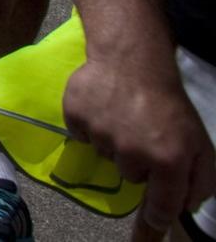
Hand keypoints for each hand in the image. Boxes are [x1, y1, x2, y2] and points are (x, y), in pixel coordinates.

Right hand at [64, 57, 215, 228]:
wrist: (132, 59)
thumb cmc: (169, 103)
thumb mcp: (200, 142)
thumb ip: (201, 180)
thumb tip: (186, 206)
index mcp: (168, 161)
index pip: (161, 207)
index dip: (158, 216)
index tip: (154, 218)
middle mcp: (133, 153)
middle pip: (130, 176)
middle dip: (136, 161)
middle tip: (142, 135)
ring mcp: (101, 135)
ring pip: (105, 155)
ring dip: (113, 141)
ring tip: (122, 116)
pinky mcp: (76, 118)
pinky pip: (81, 135)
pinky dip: (89, 125)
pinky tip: (101, 108)